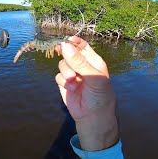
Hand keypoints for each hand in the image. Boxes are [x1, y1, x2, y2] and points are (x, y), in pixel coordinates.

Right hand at [55, 36, 117, 150]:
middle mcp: (82, 66)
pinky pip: (58, 76)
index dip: (75, 42)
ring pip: (62, 64)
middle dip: (68, 60)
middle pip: (69, 53)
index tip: (67, 41)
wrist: (92, 117)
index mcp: (93, 61)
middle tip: (71, 64)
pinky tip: (70, 88)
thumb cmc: (99, 96)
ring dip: (66, 72)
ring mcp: (72, 74)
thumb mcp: (93, 77)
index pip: (82, 46)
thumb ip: (79, 62)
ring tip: (74, 82)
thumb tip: (64, 45)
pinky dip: (63, 81)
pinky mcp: (64, 84)